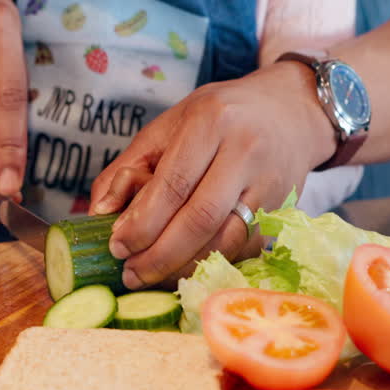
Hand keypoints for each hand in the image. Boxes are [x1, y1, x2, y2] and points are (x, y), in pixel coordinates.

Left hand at [89, 61, 336, 288]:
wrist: (290, 111)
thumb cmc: (219, 117)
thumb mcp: (169, 125)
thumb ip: (129, 167)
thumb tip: (99, 213)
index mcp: (211, 122)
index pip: (172, 184)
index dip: (142, 223)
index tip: (117, 246)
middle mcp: (245, 151)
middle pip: (200, 218)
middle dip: (159, 254)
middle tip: (130, 273)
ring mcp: (270, 183)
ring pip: (225, 240)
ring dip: (183, 267)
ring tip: (151, 277)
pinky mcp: (283, 210)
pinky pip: (242, 248)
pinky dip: (209, 264)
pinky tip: (183, 270)